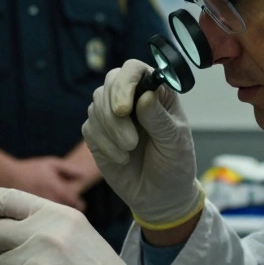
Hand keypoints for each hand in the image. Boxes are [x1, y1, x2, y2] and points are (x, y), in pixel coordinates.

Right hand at [0, 156, 86, 210]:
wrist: (7, 177)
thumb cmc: (31, 169)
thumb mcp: (52, 164)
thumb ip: (69, 169)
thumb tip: (83, 175)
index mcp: (60, 192)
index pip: (78, 204)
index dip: (80, 204)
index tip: (79, 204)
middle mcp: (53, 204)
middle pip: (68, 213)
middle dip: (70, 211)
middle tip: (67, 207)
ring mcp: (42, 211)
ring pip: (57, 218)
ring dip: (58, 215)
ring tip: (55, 211)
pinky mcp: (32, 216)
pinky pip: (44, 220)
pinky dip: (47, 218)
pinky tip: (43, 214)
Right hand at [82, 60, 203, 228]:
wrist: (160, 195)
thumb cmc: (174, 164)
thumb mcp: (175, 143)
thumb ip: (159, 119)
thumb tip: (145, 96)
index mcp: (155, 91)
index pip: (134, 69)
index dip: (126, 82)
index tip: (125, 109)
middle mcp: (131, 96)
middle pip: (110, 82)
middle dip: (115, 112)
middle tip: (131, 141)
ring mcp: (111, 113)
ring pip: (96, 105)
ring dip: (111, 131)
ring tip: (130, 151)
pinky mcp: (97, 132)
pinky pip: (89, 128)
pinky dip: (104, 145)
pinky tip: (121, 158)